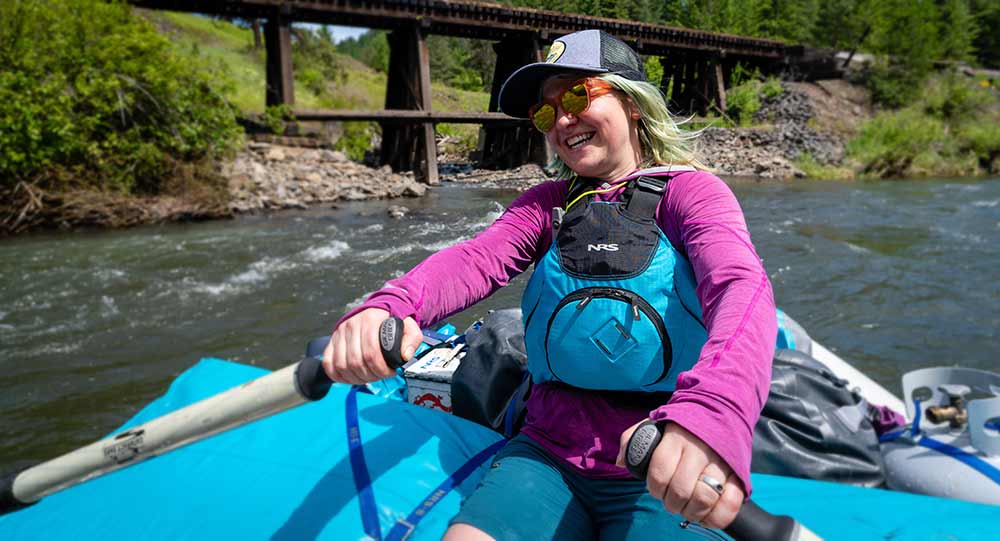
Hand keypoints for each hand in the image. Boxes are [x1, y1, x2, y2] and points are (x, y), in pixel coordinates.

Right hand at [322, 308, 422, 383]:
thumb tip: (404, 356)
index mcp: (370, 320)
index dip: (381, 369)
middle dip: (371, 376)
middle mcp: (351, 325)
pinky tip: (352, 377)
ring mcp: (339, 333)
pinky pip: (328, 364)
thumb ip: (412, 339)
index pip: (371, 353)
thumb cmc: (394, 321)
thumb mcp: (409, 326)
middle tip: (381, 375)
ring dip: (356, 378)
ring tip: (369, 377)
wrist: (378, 309)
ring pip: (342, 366)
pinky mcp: (332, 341)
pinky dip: (338, 376)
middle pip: (356, 362)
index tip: (391, 372)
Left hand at [617, 420, 743, 528]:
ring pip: (704, 498)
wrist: (721, 407)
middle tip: (671, 502)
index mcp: (676, 437)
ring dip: (691, 512)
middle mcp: (699, 449)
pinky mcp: (739, 473)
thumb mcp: (654, 423)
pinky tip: (707, 515)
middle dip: (671, 503)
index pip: (660, 471)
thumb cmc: (682, 424)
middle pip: (681, 490)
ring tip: (687, 509)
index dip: (655, 488)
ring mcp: (721, 462)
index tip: (656, 489)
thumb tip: (620, 462)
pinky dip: (717, 517)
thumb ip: (633, 440)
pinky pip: (731, 503)